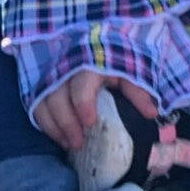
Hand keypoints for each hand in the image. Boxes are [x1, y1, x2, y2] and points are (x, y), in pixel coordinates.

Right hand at [35, 70, 158, 151]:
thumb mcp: (128, 73)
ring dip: (55, 127)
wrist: (97, 46)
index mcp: (89, 64)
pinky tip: (60, 139)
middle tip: (79, 143)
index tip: (90, 122)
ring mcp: (51, 77)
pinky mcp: (43, 87)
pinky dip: (46, 125)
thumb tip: (152, 113)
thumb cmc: (114, 61)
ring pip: (43, 104)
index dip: (83, 104)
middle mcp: (65, 69)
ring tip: (70, 145)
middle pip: (58, 97)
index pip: (81, 84)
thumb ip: (138, 92)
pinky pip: (37, 107)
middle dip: (67, 123)